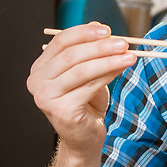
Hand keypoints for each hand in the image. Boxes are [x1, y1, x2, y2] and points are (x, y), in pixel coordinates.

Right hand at [27, 23, 135, 157]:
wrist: (84, 137)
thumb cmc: (85, 104)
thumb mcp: (88, 74)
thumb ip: (90, 53)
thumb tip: (103, 30)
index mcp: (39, 69)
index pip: (60, 42)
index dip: (84, 33)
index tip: (107, 29)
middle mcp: (36, 82)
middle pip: (70, 55)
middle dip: (99, 47)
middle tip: (123, 43)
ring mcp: (46, 97)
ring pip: (81, 70)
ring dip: (108, 60)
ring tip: (129, 56)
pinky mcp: (61, 110)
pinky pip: (89, 86)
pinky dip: (108, 75)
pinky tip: (122, 69)